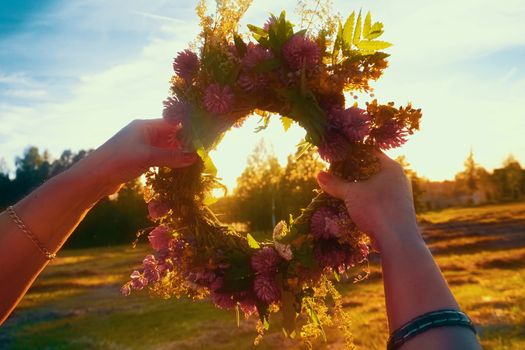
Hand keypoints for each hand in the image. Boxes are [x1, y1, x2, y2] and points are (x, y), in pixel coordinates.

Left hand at [76, 119, 196, 194]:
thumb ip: (172, 156)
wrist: (93, 178)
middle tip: (203, 154)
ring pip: (167, 148)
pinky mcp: (139, 159)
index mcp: (145, 126)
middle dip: (186, 144)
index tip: (205, 139)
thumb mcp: (147, 157)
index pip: (173, 123)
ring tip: (195, 163)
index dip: (188, 130)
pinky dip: (170, 162)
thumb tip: (196, 156)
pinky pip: (160, 158)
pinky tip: (179, 170)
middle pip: (171, 135)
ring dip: (178, 155)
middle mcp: (144, 133)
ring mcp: (142, 146)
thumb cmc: (118, 161)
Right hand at [316, 151, 420, 250]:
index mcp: (391, 167)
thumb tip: (319, 174)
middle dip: (352, 172)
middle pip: (371, 169)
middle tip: (334, 174)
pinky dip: (364, 200)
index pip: (369, 152)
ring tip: (340, 190)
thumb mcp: (351, 194)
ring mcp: (398, 195)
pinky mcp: (396, 210)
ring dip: (357, 188)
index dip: (351, 153)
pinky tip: (351, 205)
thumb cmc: (376, 209)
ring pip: (373, 186)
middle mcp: (398, 178)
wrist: (398, 240)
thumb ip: (335, 183)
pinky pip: (377, 199)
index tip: (336, 158)